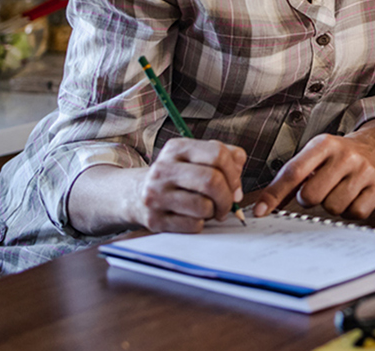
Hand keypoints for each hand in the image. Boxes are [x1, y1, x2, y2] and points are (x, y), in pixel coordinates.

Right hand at [130, 138, 246, 232]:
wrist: (135, 195)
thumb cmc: (176, 176)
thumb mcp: (195, 157)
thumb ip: (224, 156)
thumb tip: (240, 168)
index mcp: (177, 148)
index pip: (217, 154)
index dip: (234, 172)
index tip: (235, 185)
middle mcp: (164, 169)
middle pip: (212, 180)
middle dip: (227, 197)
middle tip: (228, 204)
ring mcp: (156, 194)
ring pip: (204, 206)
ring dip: (214, 211)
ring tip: (209, 210)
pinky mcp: (154, 219)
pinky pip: (193, 225)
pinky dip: (201, 224)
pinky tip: (193, 217)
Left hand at [250, 133, 374, 220]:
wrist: (371, 148)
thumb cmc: (334, 157)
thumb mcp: (310, 158)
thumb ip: (287, 180)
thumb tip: (263, 207)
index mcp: (324, 144)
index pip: (294, 172)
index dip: (275, 194)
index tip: (261, 211)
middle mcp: (345, 155)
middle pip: (312, 195)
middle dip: (308, 199)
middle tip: (315, 191)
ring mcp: (364, 171)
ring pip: (333, 207)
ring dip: (330, 205)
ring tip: (335, 191)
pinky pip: (355, 213)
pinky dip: (348, 211)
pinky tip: (349, 198)